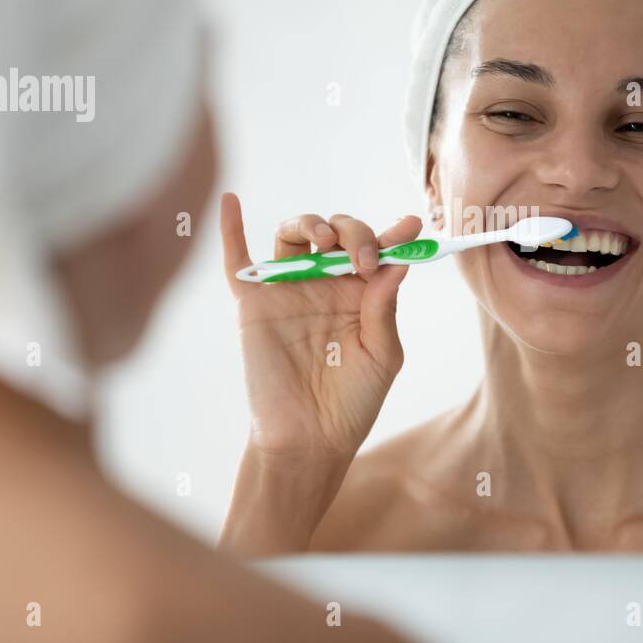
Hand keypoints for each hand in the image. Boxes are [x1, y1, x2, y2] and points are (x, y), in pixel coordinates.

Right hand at [219, 192, 421, 463]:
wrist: (309, 441)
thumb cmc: (351, 403)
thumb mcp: (382, 355)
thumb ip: (384, 308)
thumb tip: (397, 264)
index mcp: (361, 294)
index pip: (377, 251)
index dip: (393, 234)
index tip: (412, 225)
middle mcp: (324, 285)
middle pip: (336, 233)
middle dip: (355, 234)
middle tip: (365, 259)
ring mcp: (288, 291)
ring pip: (293, 235)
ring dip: (310, 222)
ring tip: (326, 239)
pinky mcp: (254, 305)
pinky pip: (237, 262)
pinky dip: (230, 229)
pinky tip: (230, 202)